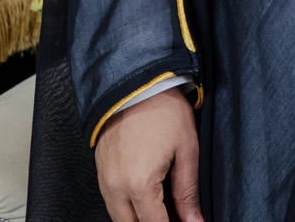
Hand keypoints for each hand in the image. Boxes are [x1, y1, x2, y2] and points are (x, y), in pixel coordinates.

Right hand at [95, 87, 203, 221]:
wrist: (136, 85)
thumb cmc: (163, 112)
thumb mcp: (186, 150)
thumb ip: (188, 192)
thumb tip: (194, 220)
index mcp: (139, 184)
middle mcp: (116, 187)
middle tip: (176, 216)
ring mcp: (105, 180)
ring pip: (120, 217)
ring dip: (139, 218)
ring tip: (164, 209)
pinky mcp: (100, 172)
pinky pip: (112, 201)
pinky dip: (128, 207)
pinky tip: (148, 198)